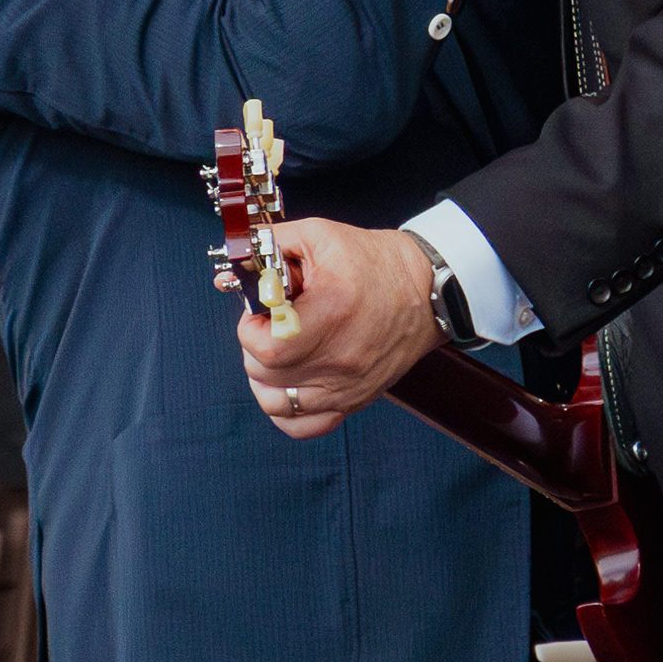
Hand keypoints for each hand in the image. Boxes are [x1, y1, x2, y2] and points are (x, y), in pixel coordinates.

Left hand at [238, 221, 440, 437]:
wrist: (427, 290)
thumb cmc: (376, 263)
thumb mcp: (321, 235)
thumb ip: (270, 242)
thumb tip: (234, 259)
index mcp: (333, 312)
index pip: (267, 346)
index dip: (250, 330)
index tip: (260, 313)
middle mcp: (342, 356)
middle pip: (267, 374)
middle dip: (255, 347)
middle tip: (270, 325)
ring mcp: (349, 384)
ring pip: (277, 404)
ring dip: (265, 378)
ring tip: (278, 353)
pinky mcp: (355, 399)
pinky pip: (305, 426)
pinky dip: (286, 411)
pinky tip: (289, 384)